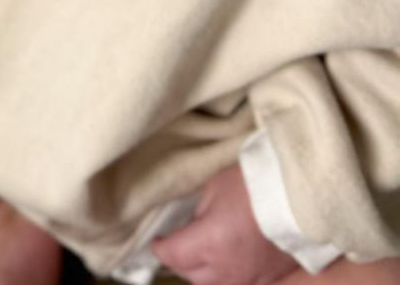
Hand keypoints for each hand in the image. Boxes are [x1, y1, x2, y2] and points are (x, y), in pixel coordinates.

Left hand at [150, 163, 298, 284]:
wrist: (301, 194)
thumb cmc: (257, 183)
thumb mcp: (215, 186)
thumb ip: (197, 209)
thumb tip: (188, 222)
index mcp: (210, 243)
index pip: (172, 255)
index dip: (160, 246)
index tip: (157, 239)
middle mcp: (228, 269)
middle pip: (190, 275)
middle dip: (179, 260)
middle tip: (178, 242)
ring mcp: (251, 278)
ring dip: (204, 272)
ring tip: (202, 253)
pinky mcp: (269, 279)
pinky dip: (228, 276)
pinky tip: (228, 261)